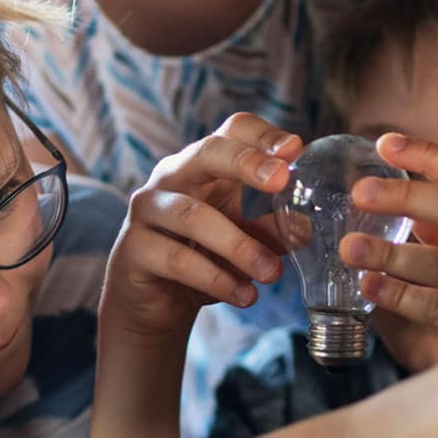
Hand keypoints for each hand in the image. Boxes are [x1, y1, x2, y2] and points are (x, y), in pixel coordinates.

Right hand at [103, 113, 297, 339]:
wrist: (155, 306)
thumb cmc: (202, 260)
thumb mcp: (244, 240)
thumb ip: (271, 230)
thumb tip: (305, 227)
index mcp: (204, 166)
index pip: (232, 131)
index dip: (264, 136)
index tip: (296, 150)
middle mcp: (172, 177)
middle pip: (206, 152)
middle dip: (246, 163)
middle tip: (281, 181)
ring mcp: (147, 210)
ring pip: (193, 216)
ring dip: (239, 246)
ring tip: (271, 273)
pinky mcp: (133, 249)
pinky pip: (178, 259)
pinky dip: (216, 279)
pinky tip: (244, 295)